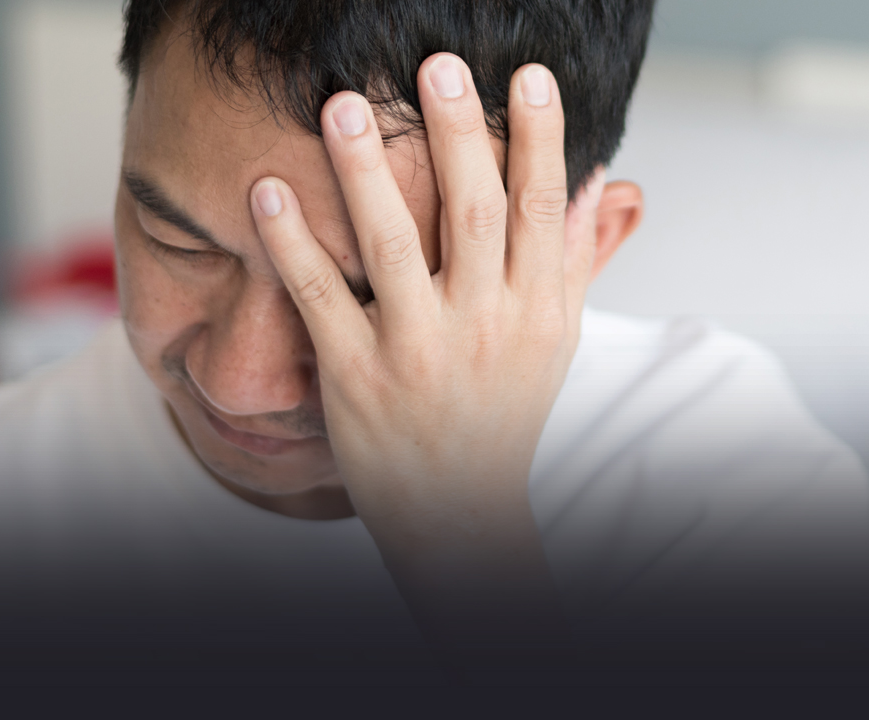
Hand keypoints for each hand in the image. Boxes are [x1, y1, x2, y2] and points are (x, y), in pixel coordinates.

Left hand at [249, 54, 595, 651]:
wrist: (459, 512)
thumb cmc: (504, 413)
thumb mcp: (555, 339)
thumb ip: (572, 257)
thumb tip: (601, 179)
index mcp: (539, 311)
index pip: (542, 210)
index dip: (540, 139)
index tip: (530, 75)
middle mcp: (485, 327)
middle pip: (473, 214)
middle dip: (458, 135)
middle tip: (438, 66)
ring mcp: (418, 352)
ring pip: (391, 246)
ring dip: (365, 173)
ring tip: (341, 107)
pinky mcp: (356, 377)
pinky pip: (320, 300)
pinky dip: (292, 244)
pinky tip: (267, 191)